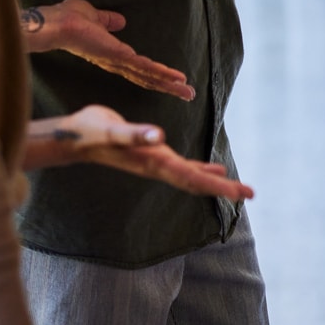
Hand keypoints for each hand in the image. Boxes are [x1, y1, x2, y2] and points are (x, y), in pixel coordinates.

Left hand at [22, 0, 193, 100]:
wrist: (57, 23)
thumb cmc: (70, 19)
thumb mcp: (94, 17)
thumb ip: (107, 20)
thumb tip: (120, 21)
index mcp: (112, 55)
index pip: (138, 69)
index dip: (155, 75)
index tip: (172, 79)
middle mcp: (117, 63)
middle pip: (147, 79)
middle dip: (168, 87)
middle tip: (188, 94)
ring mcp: (118, 62)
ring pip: (149, 77)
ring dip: (169, 84)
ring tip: (188, 92)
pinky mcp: (119, 57)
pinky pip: (144, 67)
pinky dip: (161, 73)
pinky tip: (175, 78)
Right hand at [24, 105, 253, 200]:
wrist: (73, 137)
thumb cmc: (90, 131)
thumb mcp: (112, 130)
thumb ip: (134, 134)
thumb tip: (159, 136)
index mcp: (153, 161)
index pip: (192, 178)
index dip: (219, 185)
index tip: (242, 193)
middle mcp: (158, 165)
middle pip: (197, 182)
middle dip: (224, 189)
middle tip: (251, 194)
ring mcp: (155, 163)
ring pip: (192, 177)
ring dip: (216, 183)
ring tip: (240, 189)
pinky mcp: (152, 155)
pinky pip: (184, 167)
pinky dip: (202, 170)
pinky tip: (215, 169)